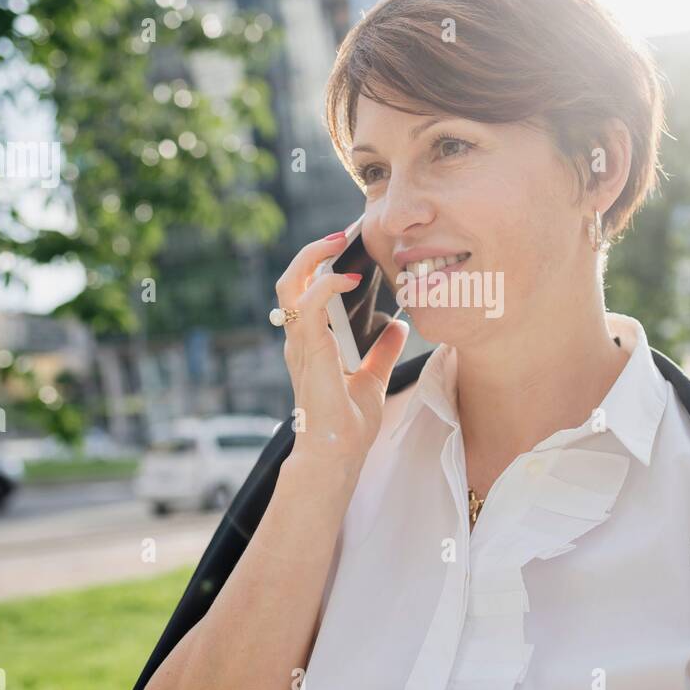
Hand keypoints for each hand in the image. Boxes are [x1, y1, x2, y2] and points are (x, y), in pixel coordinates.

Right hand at [275, 231, 408, 473]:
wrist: (337, 454)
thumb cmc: (348, 425)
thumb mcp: (373, 379)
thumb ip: (382, 351)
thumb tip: (399, 327)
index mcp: (310, 343)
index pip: (304, 292)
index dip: (319, 265)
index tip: (345, 246)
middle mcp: (299, 339)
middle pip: (290, 280)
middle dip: (312, 252)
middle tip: (340, 234)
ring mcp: (300, 344)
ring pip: (290, 284)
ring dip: (313, 257)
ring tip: (338, 240)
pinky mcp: (310, 351)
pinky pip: (309, 305)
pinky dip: (327, 285)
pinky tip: (349, 278)